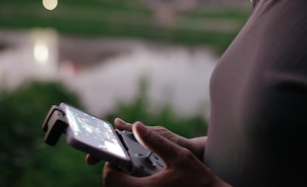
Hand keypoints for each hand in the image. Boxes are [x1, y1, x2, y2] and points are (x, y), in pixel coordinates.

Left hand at [87, 119, 229, 186]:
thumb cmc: (197, 178)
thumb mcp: (178, 155)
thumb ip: (155, 141)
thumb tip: (135, 126)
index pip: (110, 178)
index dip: (109, 164)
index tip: (118, 155)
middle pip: (110, 186)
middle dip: (112, 172)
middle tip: (122, 160)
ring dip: (119, 180)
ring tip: (128, 168)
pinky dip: (127, 186)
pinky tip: (138, 179)